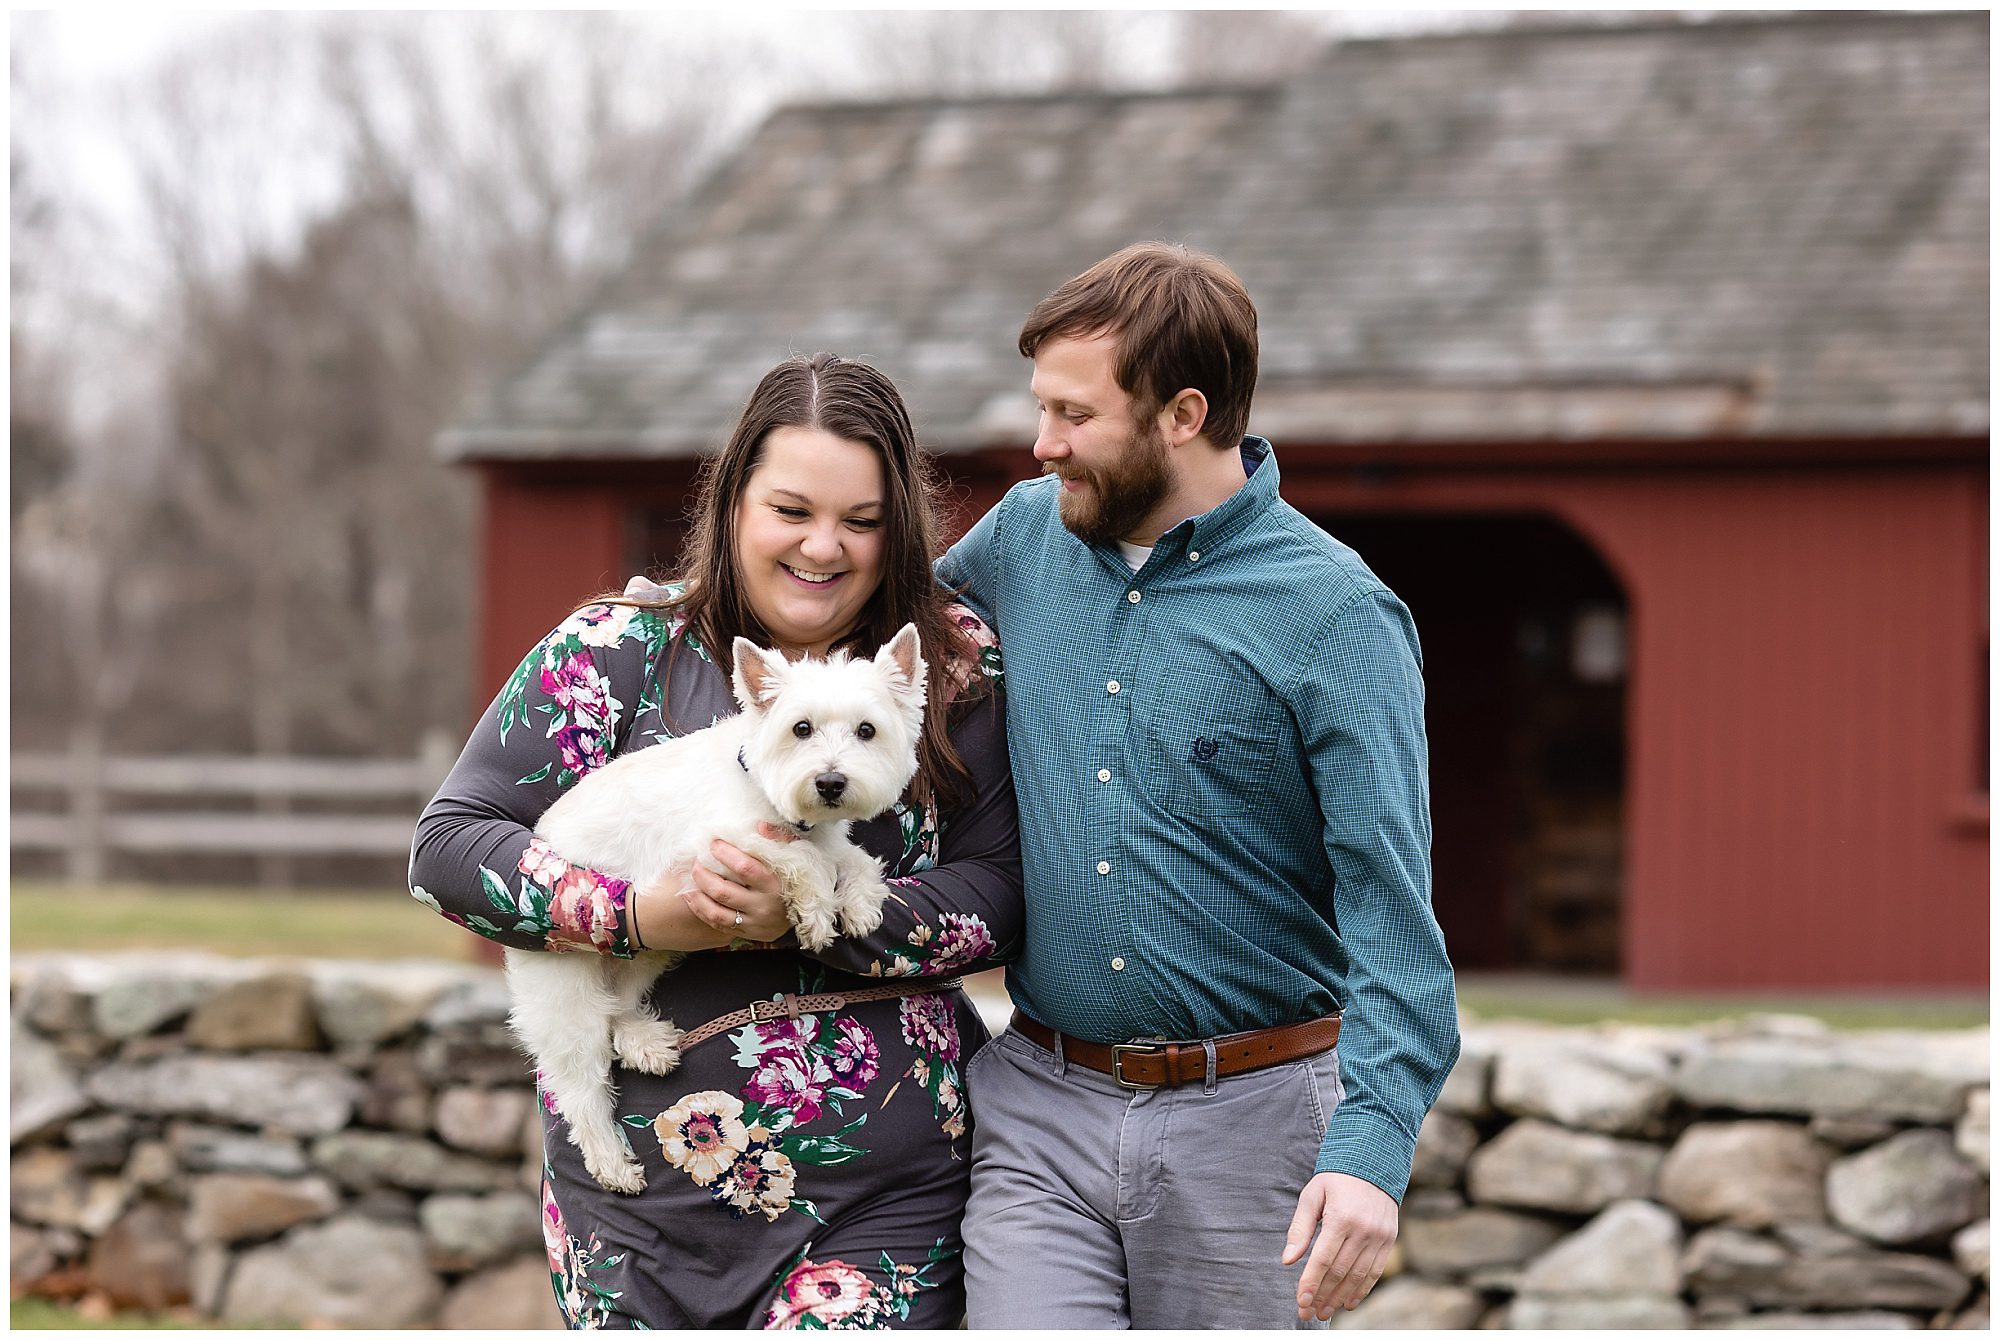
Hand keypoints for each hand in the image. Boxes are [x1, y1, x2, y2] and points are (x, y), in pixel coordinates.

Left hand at [685, 823, 793, 941]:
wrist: (804, 917)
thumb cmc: (794, 881)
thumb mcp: (795, 857)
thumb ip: (779, 839)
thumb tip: (759, 826)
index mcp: (775, 885)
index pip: (745, 868)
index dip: (726, 854)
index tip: (713, 844)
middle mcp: (763, 907)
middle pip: (724, 891)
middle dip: (704, 875)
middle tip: (696, 862)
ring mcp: (753, 923)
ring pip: (717, 912)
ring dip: (698, 895)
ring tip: (690, 880)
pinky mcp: (746, 934)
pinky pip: (717, 925)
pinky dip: (700, 910)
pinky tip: (691, 896)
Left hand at [1281, 1171, 1396, 1320]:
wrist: (1374, 1161)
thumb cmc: (1336, 1178)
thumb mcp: (1312, 1196)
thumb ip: (1300, 1229)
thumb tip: (1288, 1260)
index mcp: (1341, 1218)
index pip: (1323, 1260)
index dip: (1310, 1284)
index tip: (1301, 1302)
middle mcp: (1363, 1230)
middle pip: (1340, 1272)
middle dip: (1322, 1296)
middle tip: (1308, 1314)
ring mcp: (1379, 1236)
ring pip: (1358, 1276)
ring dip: (1340, 1298)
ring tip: (1325, 1312)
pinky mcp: (1389, 1240)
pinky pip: (1375, 1272)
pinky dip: (1362, 1290)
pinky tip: (1349, 1302)